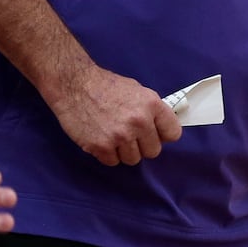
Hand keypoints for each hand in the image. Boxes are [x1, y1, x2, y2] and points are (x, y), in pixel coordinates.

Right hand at [46, 64, 183, 165]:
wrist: (74, 85)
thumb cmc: (105, 86)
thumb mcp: (138, 91)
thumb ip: (152, 111)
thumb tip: (161, 128)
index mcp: (152, 105)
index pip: (173, 133)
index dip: (163, 135)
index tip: (155, 133)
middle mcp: (139, 122)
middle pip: (153, 151)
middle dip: (143, 145)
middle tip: (131, 135)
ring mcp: (120, 136)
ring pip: (133, 159)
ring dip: (125, 151)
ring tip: (114, 135)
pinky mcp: (101, 146)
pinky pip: (113, 162)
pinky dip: (108, 154)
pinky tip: (102, 139)